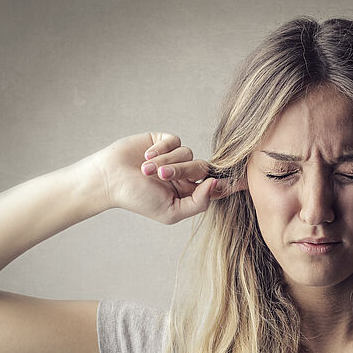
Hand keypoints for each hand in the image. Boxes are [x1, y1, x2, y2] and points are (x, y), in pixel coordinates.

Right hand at [88, 132, 244, 223]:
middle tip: (162, 176)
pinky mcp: (163, 141)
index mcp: (190, 192)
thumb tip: (217, 185)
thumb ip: (198, 203)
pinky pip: (174, 141)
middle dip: (182, 170)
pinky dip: (161, 148)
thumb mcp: (172, 211)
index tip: (242, 181)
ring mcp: (174, 156)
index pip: (215, 186)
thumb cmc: (138, 199)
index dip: (228, 182)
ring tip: (146, 170)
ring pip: (187, 153)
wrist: (110, 180)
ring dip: (166, 161)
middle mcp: (185, 174)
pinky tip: (146, 156)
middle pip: (201, 167)